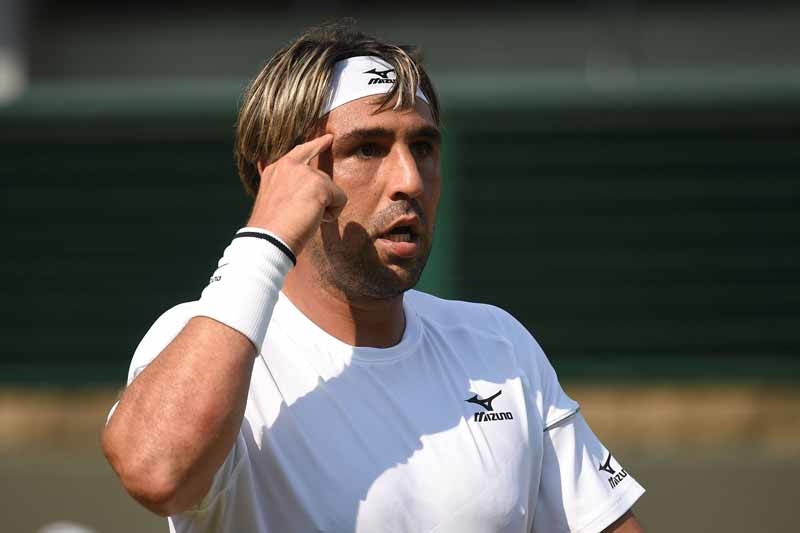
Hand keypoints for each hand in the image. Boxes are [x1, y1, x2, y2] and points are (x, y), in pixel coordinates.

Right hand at [247, 134, 346, 254]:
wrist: (268, 239)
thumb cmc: (271, 229)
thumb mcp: (274, 201)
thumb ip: (288, 190)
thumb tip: (309, 196)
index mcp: (276, 170)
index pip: (300, 152)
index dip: (316, 145)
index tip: (328, 138)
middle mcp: (289, 166)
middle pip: (321, 176)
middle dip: (324, 193)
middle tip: (320, 177)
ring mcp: (304, 173)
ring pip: (331, 190)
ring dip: (324, 208)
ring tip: (304, 220)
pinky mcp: (319, 184)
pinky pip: (340, 199)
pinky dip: (333, 214)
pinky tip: (316, 220)